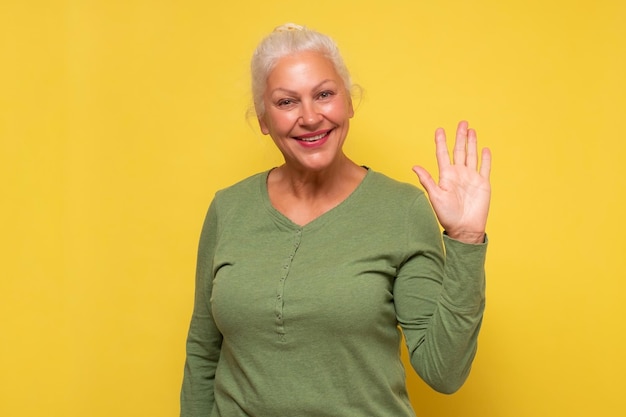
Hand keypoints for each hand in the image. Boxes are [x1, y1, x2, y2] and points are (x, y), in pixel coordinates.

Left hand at [412, 121, 491, 243]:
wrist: (464, 228)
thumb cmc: (447, 215)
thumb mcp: (435, 197)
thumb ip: (427, 180)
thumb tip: (414, 167)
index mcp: (446, 176)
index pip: (443, 154)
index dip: (441, 142)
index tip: (439, 130)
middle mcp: (459, 174)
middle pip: (459, 150)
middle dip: (460, 136)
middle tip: (462, 122)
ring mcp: (471, 178)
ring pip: (471, 155)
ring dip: (472, 143)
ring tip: (472, 130)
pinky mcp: (483, 184)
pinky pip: (485, 168)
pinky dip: (485, 158)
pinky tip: (484, 149)